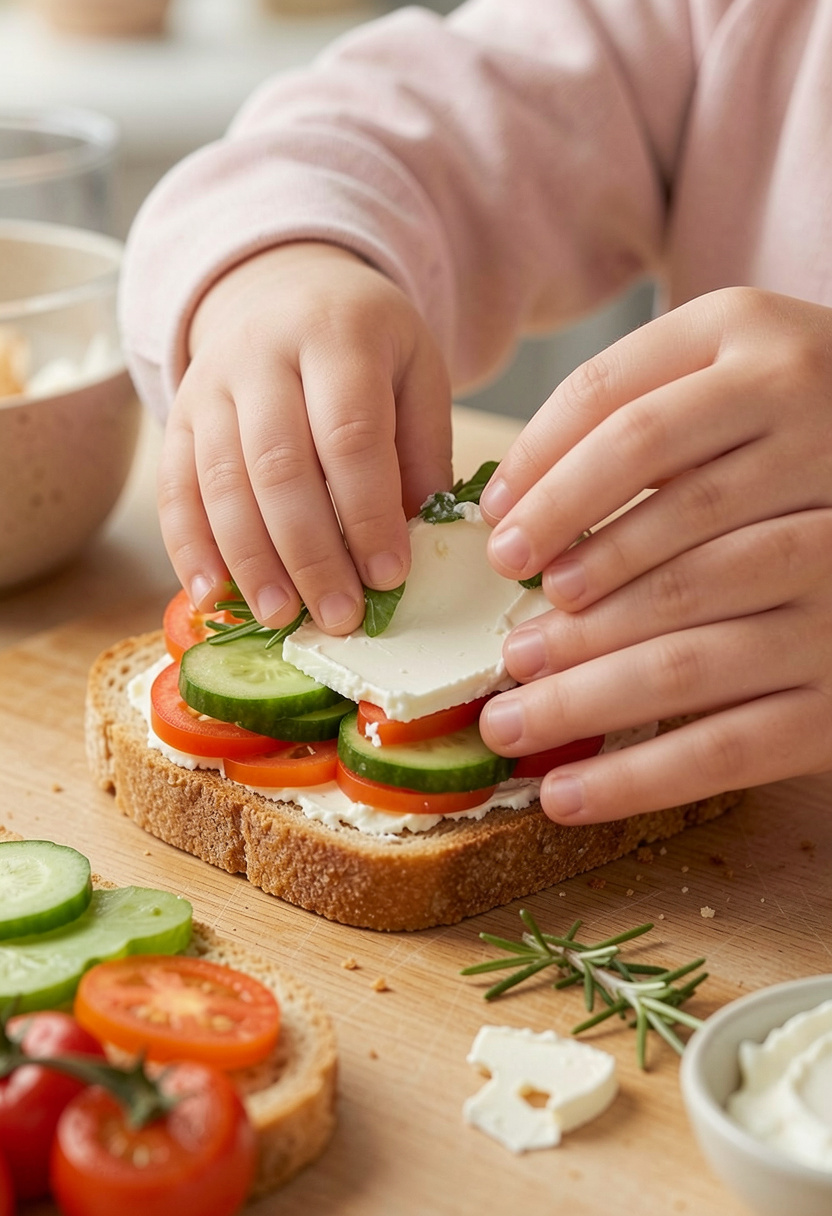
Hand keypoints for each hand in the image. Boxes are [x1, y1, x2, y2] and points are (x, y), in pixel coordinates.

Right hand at [158, 242, 451, 632]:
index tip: (389, 576)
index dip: (368, 512)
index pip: (349, 435)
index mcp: (338, 336)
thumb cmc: (363, 342)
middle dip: (310, 552)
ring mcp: (210, 385)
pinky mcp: (177, 416)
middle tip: (339, 615)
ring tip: (281, 618)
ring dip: (251, 562)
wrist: (284, 286)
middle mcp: (263, 355)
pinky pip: (174, 488)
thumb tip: (421, 539)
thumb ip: (422, 449)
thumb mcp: (415, 371)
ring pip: (221, 483)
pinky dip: (190, 547)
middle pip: (279, 466)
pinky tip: (212, 595)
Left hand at [478, 288, 831, 822]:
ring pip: (685, 651)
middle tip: (501, 650)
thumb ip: (638, 412)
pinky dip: (640, 775)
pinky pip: (732, 743)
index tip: (495, 535)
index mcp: (761, 359)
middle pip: (656, 545)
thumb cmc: (797, 438)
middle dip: (562, 604)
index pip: (622, 416)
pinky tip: (568, 796)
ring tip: (508, 720)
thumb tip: (511, 507)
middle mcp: (818, 453)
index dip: (541, 479)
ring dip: (582, 695)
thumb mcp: (733, 379)